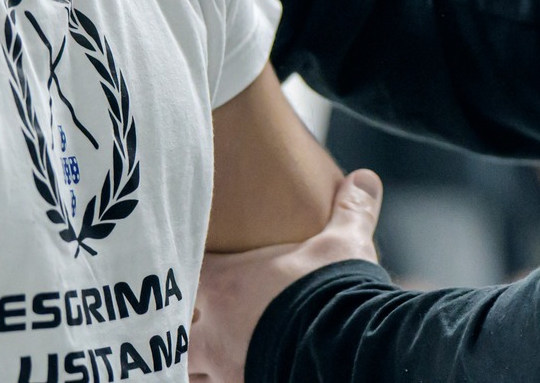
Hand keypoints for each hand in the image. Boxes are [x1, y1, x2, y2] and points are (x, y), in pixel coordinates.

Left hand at [191, 168, 381, 381]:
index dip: (186, 262)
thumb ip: (351, 209)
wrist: (344, 350)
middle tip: (192, 313)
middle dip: (180, 320)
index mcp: (229, 286)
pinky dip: (217, 380)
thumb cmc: (333, 294)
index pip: (187, 268)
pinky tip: (232, 373)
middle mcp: (216, 330)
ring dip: (192, 357)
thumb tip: (365, 178)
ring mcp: (225, 366)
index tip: (192, 257)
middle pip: (174, 325)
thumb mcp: (345, 244)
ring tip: (203, 351)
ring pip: (187, 365)